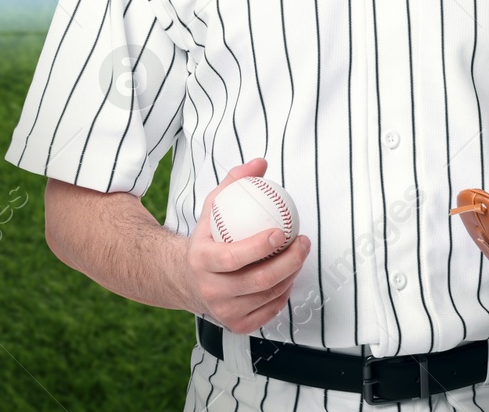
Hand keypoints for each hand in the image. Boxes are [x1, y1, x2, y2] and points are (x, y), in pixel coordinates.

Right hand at [181, 158, 312, 333]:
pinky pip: (269, 311)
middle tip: (303, 242)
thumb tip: (260, 163)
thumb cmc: (206, 238)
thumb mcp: (213, 207)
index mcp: (202, 261)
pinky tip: (290, 276)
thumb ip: (235, 183)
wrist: (186, 278)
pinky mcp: (236, 325)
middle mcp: (210, 290)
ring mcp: (223, 311)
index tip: (280, 232)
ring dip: (291, 275)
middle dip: (288, 262)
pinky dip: (284, 294)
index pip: (232, 258)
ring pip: (267, 296)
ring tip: (300, 255)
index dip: (259, 248)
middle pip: (257, 281)